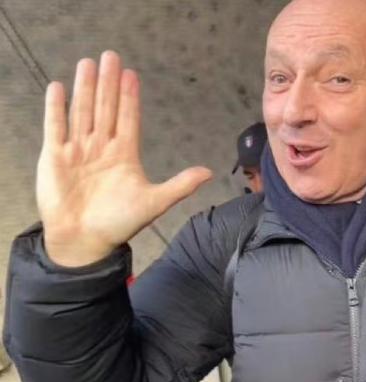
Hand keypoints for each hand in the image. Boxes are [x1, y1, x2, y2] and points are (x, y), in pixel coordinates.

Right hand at [38, 51, 212, 266]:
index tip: (132, 75)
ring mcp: (78, 150)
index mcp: (124, 154)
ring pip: (83, 111)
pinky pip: (56, 126)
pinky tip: (59, 87)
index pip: (128, 118)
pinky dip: (56, 108)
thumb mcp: (154, 202)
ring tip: (89, 62)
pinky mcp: (55, 157)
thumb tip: (210, 172)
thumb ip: (180, 185)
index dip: (129, 97)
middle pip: (106, 108)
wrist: (85, 242)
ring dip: (86, 88)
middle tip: (112, 55)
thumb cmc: (118, 223)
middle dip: (108, 82)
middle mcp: (101, 147)